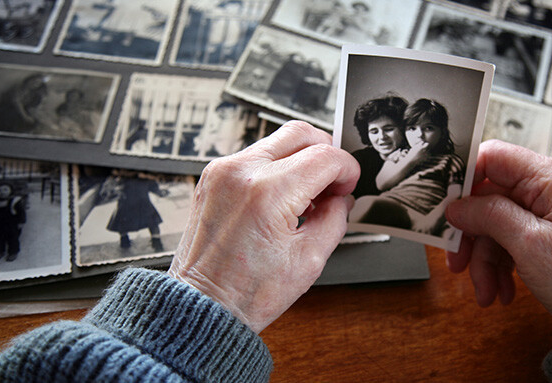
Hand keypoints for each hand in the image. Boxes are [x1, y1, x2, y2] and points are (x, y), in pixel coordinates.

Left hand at [168, 121, 359, 332]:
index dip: (347, 170)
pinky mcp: (212, 176)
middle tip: (332, 183)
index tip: (349, 187)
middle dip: (326, 153)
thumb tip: (341, 199)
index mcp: (269, 193)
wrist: (202, 305)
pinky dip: (276, 168)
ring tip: (306, 198)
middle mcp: (241, 172)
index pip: (325, 157)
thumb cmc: (247, 292)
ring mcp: (222, 171)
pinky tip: (282, 199)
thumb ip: (335, 219)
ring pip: (277, 141)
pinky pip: (255, 156)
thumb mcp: (310, 260)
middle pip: (301, 133)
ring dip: (301, 160)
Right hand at [444, 140, 551, 332]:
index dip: (465, 179)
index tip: (446, 204)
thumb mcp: (529, 243)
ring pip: (492, 223)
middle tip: (456, 258)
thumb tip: (456, 206)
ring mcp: (543, 210)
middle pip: (488, 197)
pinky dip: (496, 265)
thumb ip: (489, 215)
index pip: (494, 157)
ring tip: (484, 288)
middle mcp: (548, 188)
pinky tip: (498, 289)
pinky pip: (505, 239)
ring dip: (483, 258)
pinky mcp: (540, 232)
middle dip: (472, 233)